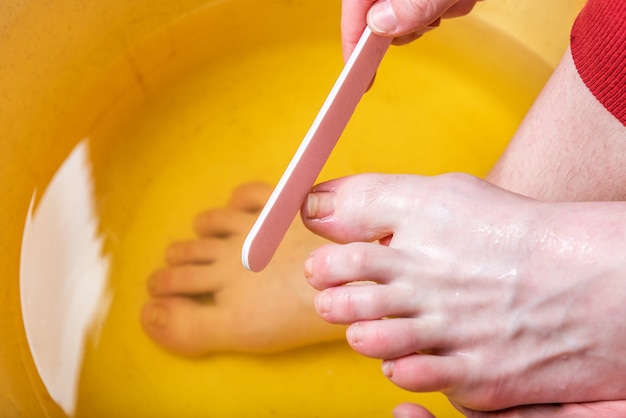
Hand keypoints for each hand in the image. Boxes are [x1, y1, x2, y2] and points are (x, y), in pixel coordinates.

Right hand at [342, 0, 480, 58]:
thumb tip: (382, 25)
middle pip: (383, 10)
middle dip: (414, 20)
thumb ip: (415, 1)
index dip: (354, 39)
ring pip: (414, 9)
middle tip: (438, 12)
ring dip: (442, 9)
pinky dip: (455, 1)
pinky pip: (437, 2)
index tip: (359, 72)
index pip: (355, 5)